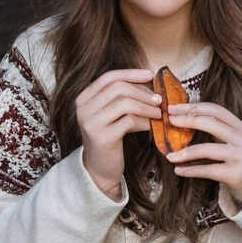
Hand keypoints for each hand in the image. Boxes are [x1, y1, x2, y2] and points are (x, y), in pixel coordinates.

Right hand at [76, 69, 160, 199]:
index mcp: (84, 98)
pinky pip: (129, 121)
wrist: (99, 169)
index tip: (151, 73)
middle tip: (158, 100)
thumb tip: (148, 80)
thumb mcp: (110, 114)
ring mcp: (91, 123)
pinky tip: (152, 126)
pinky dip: (144, 121)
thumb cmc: (109, 138)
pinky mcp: (102, 137)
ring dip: (146, 106)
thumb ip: (121, 97)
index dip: (131, 73)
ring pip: (125, 103)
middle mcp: (83, 108)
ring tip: (158, 113)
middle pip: (118, 88)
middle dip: (142, 92)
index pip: (109, 77)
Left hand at [166, 101, 241, 209]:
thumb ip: (215, 130)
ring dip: (184, 152)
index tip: (174, 108)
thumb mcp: (232, 141)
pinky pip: (207, 170)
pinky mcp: (234, 175)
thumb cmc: (237, 161)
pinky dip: (190, 170)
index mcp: (240, 127)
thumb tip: (181, 119)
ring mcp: (240, 157)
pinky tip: (178, 170)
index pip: (215, 110)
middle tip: (169, 121)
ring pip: (206, 149)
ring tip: (169, 156)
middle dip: (187, 120)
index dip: (193, 107)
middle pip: (211, 123)